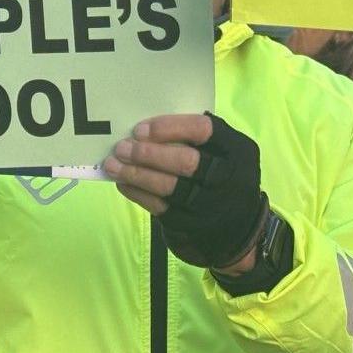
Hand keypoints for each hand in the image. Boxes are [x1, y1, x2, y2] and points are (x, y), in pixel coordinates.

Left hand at [105, 113, 265, 272]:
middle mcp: (226, 177)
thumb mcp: (226, 151)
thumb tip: (148, 128)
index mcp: (237, 149)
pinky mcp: (192, 223)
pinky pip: (160, 207)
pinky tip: (122, 183)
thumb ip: (198, 137)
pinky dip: (137, 193)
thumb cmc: (225, 174)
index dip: (169, 127)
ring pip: (168, 187)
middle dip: (148, 153)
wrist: (239, 225)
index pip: (202, 130)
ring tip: (113, 164)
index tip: (140, 129)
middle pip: (184, 162)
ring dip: (136, 174)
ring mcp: (209, 204)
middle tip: (122, 147)